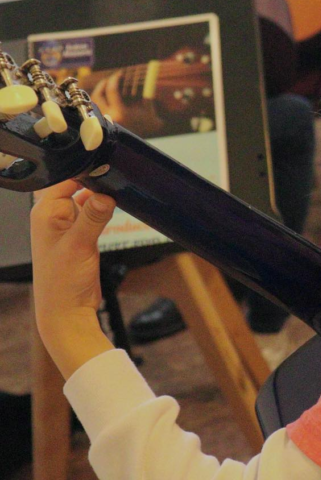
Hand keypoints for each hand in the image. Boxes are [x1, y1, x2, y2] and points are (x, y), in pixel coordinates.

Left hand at [31, 181, 116, 378]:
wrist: (68, 313)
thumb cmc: (62, 284)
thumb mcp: (79, 246)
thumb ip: (93, 217)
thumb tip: (106, 194)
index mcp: (45, 213)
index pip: (65, 178)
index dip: (84, 170)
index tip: (105, 167)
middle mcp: (54, 216)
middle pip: (77, 185)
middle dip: (95, 184)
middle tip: (113, 184)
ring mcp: (68, 225)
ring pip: (87, 199)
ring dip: (100, 199)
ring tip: (115, 199)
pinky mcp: (81, 235)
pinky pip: (94, 213)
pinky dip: (103, 212)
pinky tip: (113, 212)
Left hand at [90, 73, 164, 138]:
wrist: (144, 141)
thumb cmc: (148, 122)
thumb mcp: (148, 106)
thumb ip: (144, 90)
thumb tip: (142, 73)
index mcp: (121, 113)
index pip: (111, 90)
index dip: (115, 78)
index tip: (119, 73)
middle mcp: (109, 117)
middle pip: (98, 95)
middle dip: (103, 84)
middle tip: (110, 78)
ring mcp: (103, 121)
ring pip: (94, 102)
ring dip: (99, 92)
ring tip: (107, 86)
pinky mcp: (101, 124)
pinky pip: (95, 109)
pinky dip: (99, 101)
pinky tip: (105, 97)